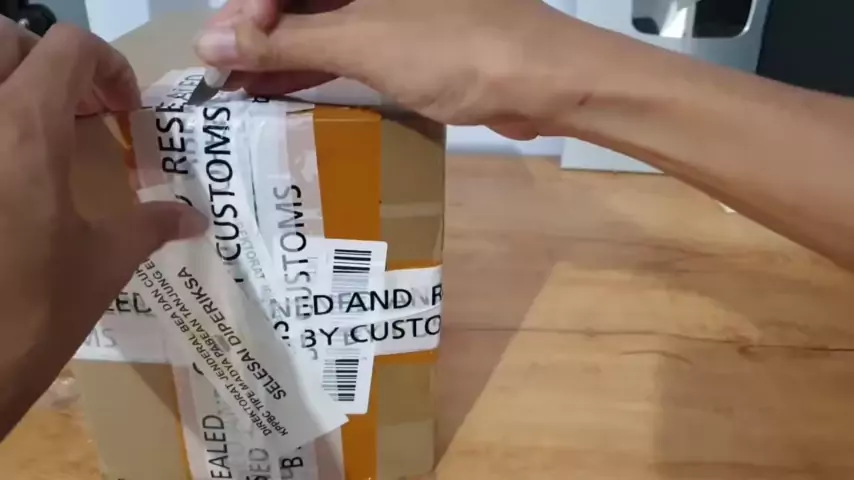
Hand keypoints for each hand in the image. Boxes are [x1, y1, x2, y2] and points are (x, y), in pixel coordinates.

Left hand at [0, 18, 205, 435]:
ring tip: (39, 136)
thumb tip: (194, 218)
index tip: (124, 112)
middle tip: (75, 110)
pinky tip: (13, 180)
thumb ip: (150, 225)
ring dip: (11, 89)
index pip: (68, 48)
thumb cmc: (31, 315)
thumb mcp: (103, 265)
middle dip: (44, 62)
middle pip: (5, 40)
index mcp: (25, 130)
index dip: (109, 67)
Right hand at [195, 0, 583, 139]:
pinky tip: (288, 90)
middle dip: (259, 33)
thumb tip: (211, 41)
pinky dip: (321, 66)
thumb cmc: (454, 48)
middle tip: (223, 74)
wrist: (545, 80)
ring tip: (242, 87)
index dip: (247, 9)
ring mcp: (398, 3)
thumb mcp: (362, 42)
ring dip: (285, 53)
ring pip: (325, 21)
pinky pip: (353, 43)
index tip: (220, 49)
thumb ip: (284, 41)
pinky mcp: (414, 33)